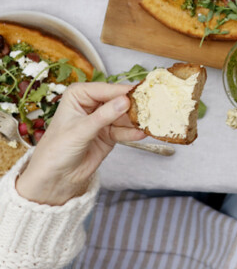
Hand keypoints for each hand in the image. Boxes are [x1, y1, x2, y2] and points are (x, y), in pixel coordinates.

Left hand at [15, 83, 144, 205]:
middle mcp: (93, 103)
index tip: (142, 93)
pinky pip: (125, 129)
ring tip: (150, 121)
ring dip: (137, 119)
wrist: (54, 179)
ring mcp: (103, 118)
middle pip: (119, 100)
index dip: (124, 92)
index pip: (107, 89)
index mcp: (80, 95)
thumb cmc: (56, 150)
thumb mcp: (80, 131)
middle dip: (134, 106)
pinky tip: (142, 133)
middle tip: (151, 106)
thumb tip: (125, 101)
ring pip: (125, 115)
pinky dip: (133, 132)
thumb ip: (104, 116)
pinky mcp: (110, 133)